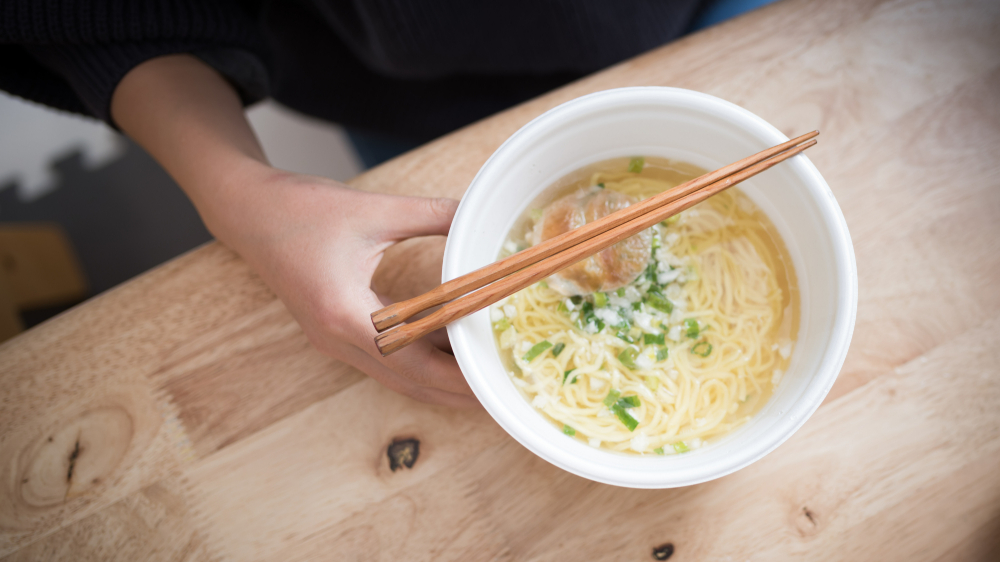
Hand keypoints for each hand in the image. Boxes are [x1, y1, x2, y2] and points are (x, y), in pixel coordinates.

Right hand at [111, 55, 475, 405]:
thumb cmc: (301, 208)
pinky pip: (383, 359)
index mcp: (344, 313)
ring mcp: (332, 340)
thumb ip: (432, 215)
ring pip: (395, 375)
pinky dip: (417, 361)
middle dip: (454, 391)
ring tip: (482, 379)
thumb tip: (479, 217)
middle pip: (407, 381)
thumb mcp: (374, 209)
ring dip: (437, 381)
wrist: (246, 210)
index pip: (412, 361)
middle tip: (499, 392)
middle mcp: (336, 338)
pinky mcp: (333, 332)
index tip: (492, 378)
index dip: (455, 375)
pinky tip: (449, 352)